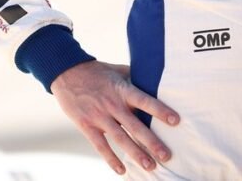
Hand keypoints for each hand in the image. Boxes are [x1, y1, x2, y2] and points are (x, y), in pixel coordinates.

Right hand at [50, 60, 180, 175]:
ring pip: (120, 138)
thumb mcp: (117, 70)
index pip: (144, 101)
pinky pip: (100, 145)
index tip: (175, 121)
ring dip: (136, 154)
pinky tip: (121, 170)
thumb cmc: (96, 71)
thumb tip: (155, 79)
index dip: (160, 110)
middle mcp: (112, 104)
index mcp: (122, 89)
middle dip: (152, 142)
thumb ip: (134, 77)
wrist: (66, 72)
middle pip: (135, 126)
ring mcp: (99, 116)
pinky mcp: (87, 125)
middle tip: (167, 156)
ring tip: (150, 166)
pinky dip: (111, 159)